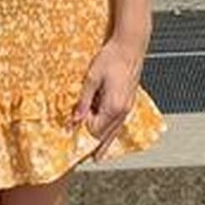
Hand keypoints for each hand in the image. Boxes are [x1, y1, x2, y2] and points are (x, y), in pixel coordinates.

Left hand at [70, 35, 144, 160]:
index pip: (95, 129)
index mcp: (113, 106)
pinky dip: (112, 131)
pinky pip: (120, 123)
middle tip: (88, 158)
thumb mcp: (91, 79)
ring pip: (115, 131)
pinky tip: (109, 136)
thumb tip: (75, 119)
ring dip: (105, 141)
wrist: (130, 46)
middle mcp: (123, 110)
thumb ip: (83, 101)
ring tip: (99, 155)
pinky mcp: (129, 102)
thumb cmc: (111, 58)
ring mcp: (128, 107)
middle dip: (96, 144)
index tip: (74, 123)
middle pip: (107, 135)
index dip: (83, 128)